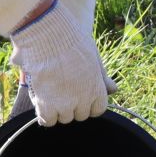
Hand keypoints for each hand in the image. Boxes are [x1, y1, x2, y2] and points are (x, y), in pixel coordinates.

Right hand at [8, 3, 107, 125]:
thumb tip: (114, 89)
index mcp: (97, 89)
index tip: (79, 97)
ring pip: (64, 118)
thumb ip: (101, 77)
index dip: (88, 105)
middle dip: (72, 107)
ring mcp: (65, 104)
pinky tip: (41, 104)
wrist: (50, 35)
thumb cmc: (72, 42)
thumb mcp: (93, 58)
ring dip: (57, 111)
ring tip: (50, 95)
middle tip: (62, 93)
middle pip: (80, 115)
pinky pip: (48, 121)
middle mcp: (83, 100)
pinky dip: (44, 116)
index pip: (97, 110)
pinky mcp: (47, 105)